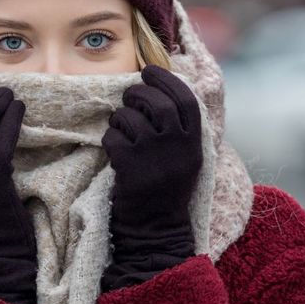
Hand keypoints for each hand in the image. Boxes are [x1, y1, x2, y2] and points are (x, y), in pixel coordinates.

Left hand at [100, 65, 202, 290]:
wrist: (155, 231)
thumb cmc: (165, 192)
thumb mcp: (184, 159)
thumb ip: (179, 130)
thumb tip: (161, 92)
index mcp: (194, 144)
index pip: (185, 100)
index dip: (167, 80)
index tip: (150, 71)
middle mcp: (177, 147)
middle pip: (157, 103)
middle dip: (138, 94)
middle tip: (129, 97)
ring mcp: (153, 157)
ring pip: (131, 118)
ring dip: (120, 118)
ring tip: (120, 127)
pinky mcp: (130, 168)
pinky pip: (113, 138)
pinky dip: (109, 139)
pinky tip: (113, 149)